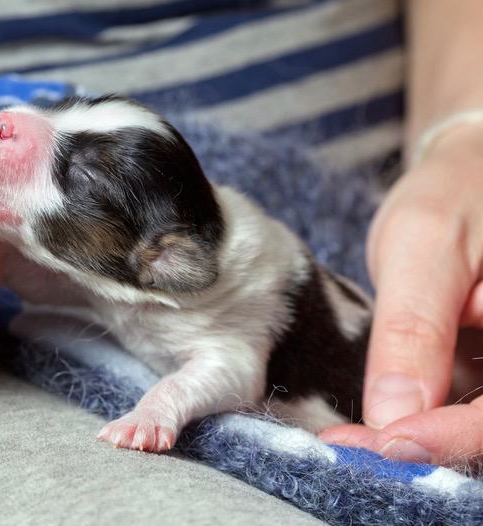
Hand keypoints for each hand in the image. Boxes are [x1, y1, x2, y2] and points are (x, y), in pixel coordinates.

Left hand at [321, 125, 482, 467]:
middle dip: (427, 448)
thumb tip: (393, 417)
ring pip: (480, 426)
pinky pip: (472, 410)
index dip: (450, 437)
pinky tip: (379, 424)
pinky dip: (426, 423)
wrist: (474, 171)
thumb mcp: (425, 247)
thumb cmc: (458, 192)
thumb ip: (414, 330)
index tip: (382, 442)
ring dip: (421, 442)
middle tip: (351, 449)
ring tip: (354, 441)